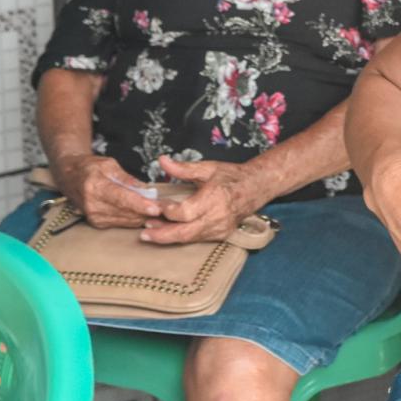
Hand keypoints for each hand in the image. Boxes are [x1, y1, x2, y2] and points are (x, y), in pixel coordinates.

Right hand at [50, 152, 163, 228]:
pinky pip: (121, 223)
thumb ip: (128, 178)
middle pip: (126, 212)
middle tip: (168, 207)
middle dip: (148, 211)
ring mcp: (94, 216)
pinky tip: (146, 213)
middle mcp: (93, 205)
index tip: (156, 208)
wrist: (69, 177)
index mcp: (95, 187)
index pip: (122, 199)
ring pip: (126, 220)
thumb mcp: (109, 165)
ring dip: (144, 216)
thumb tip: (146, 189)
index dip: (141, 204)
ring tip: (161, 209)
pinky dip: (135, 218)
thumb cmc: (90, 167)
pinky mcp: (97, 223)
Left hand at [141, 155, 271, 243]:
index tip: (154, 206)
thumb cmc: (231, 175)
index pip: (184, 212)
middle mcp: (217, 216)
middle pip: (184, 233)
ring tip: (151, 232)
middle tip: (144, 233)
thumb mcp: (207, 168)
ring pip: (189, 239)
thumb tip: (162, 161)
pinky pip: (198, 239)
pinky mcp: (222, 234)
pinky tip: (170, 232)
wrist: (257, 187)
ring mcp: (220, 228)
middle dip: (162, 235)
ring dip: (169, 237)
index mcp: (214, 198)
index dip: (166, 211)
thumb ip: (183, 168)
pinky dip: (182, 237)